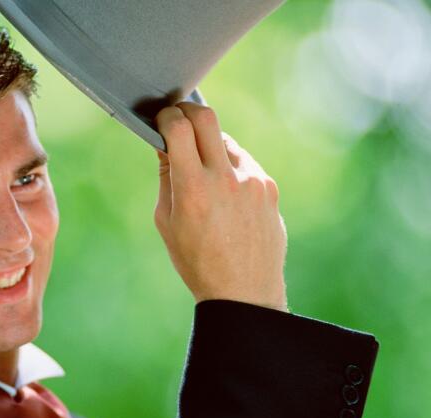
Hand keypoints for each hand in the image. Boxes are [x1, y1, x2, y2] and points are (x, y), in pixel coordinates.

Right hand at [153, 103, 287, 311]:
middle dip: (188, 111)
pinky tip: (225, 193)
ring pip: (226, 141)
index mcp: (193, 189)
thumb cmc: (197, 261)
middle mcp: (225, 179)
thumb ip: (166, 177)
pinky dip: (230, 167)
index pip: (179, 127)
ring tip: (202, 172)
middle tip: (179, 119)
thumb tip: (165, 143)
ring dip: (209, 145)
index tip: (161, 120)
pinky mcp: (269, 187)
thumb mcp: (167, 222)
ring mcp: (252, 181)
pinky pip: (244, 163)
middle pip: (207, 117)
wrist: (243, 292)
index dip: (166, 116)